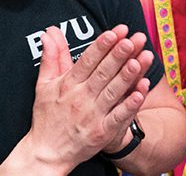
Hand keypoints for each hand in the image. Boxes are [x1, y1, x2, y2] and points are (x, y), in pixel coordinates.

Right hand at [26, 25, 153, 168]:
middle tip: (132, 39)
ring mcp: (92, 116)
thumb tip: (49, 32)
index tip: (115, 32)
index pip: (88, 61)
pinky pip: (118, 117)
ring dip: (127, 76)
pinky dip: (129, 105)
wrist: (46, 153)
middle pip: (103, 73)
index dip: (102, 46)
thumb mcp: (43, 85)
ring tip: (141, 60)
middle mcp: (81, 98)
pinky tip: (141, 92)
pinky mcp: (102, 132)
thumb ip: (51, 57)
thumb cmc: (46, 117)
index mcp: (68, 85)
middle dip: (118, 55)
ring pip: (113, 92)